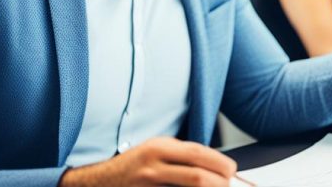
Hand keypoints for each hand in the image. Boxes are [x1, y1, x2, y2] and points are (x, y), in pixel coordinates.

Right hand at [59, 137, 236, 186]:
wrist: (100, 181)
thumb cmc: (133, 164)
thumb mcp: (156, 149)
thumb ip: (182, 154)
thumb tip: (214, 163)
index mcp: (159, 147)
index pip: (199, 154)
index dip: (220, 163)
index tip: (232, 170)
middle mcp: (154, 165)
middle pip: (197, 176)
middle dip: (220, 182)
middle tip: (229, 183)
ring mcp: (149, 185)